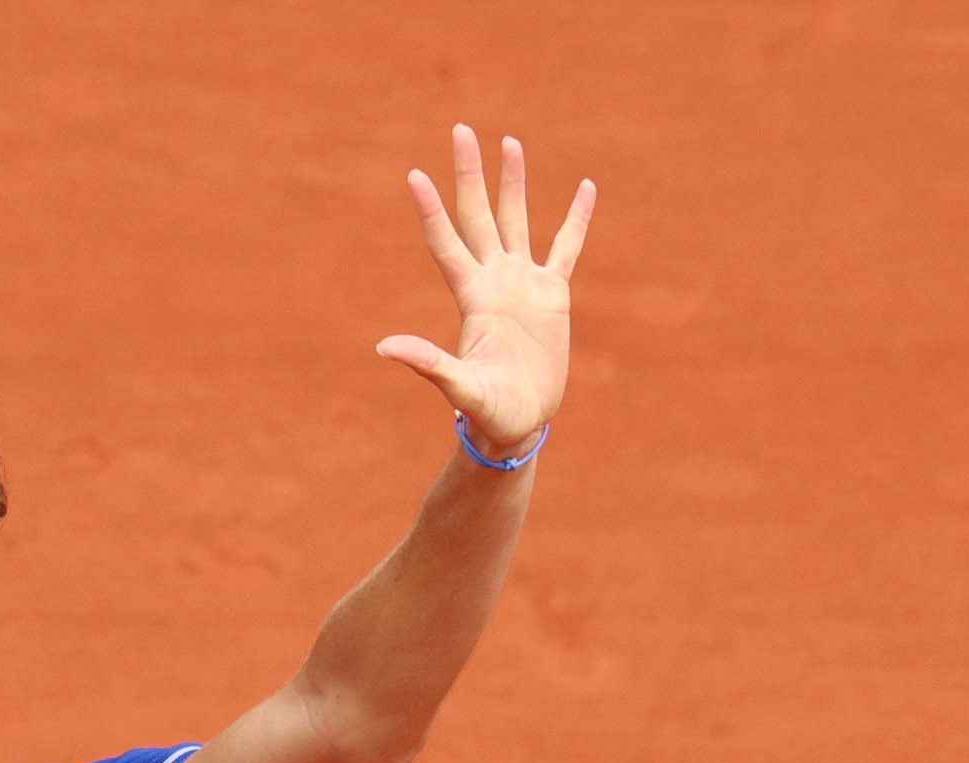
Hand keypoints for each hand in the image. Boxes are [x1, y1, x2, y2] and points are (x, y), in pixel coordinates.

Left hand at [376, 125, 593, 458]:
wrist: (519, 425)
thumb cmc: (487, 412)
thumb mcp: (458, 387)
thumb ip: (427, 363)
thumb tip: (382, 348)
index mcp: (472, 297)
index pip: (447, 242)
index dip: (431, 209)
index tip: (415, 175)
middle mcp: (494, 281)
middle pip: (479, 215)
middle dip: (470, 174)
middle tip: (461, 130)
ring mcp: (523, 284)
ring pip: (517, 220)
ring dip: (513, 183)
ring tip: (509, 143)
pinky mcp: (554, 295)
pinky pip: (567, 247)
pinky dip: (577, 219)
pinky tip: (585, 188)